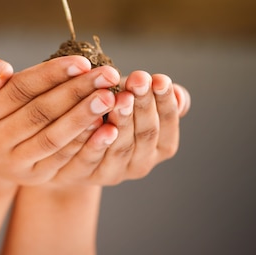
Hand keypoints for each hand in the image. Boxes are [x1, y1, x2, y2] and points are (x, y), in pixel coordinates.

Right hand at [0, 52, 120, 185]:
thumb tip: (2, 73)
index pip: (18, 91)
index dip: (52, 75)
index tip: (82, 60)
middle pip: (40, 114)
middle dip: (77, 92)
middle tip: (107, 75)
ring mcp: (13, 164)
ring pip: (53, 138)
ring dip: (84, 117)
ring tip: (110, 97)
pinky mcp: (34, 176)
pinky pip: (62, 158)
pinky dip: (85, 142)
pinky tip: (107, 125)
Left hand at [29, 70, 190, 186]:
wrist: (78, 148)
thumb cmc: (113, 114)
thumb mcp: (136, 102)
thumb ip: (157, 98)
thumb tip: (178, 94)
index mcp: (162, 146)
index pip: (168, 122)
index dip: (165, 101)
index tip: (160, 79)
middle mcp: (142, 163)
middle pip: (146, 133)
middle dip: (144, 105)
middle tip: (138, 81)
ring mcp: (116, 173)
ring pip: (121, 147)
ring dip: (122, 121)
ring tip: (119, 98)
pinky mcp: (89, 175)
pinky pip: (91, 158)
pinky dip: (95, 141)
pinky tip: (93, 121)